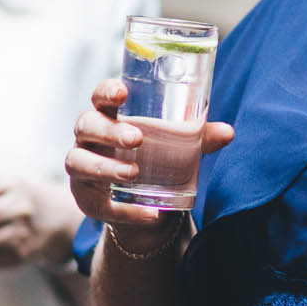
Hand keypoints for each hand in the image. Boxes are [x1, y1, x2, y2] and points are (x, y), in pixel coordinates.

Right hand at [64, 78, 233, 240]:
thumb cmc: (158, 157)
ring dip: (104, 167)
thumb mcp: (180, 146)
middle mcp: (89, 137)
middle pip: (86, 125)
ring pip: (78, 162)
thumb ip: (200, 137)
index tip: (123, 92)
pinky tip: (147, 214)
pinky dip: (121, 210)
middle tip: (137, 138)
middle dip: (109, 130)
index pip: (100, 96)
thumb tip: (228, 132)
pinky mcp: (84, 196)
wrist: (146, 200)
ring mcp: (82, 166)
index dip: (106, 91)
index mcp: (111, 115)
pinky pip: (95, 203)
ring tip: (133, 173)